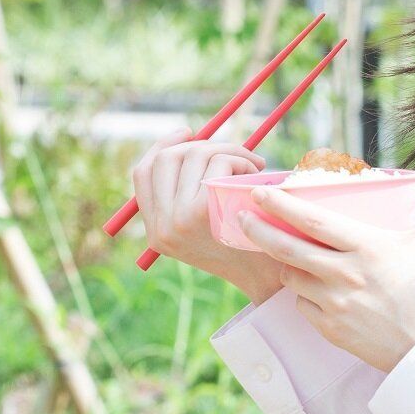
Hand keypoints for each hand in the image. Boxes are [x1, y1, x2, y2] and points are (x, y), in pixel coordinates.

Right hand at [129, 126, 285, 299]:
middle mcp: (160, 227)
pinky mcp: (203, 212)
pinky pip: (218, 163)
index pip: (143, 173)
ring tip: (252, 167)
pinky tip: (256, 177)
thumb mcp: (206, 228)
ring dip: (229, 152)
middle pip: (168, 158)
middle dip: (205, 144)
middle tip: (235, 152)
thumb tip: (187, 141)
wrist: (271, 280)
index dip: (163, 145)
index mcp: (155, 232)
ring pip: (196, 155)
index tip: (189, 133)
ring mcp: (178, 220)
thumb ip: (188, 196)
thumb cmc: (246, 248)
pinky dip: (240, 160)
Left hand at [234, 178, 414, 372]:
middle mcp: (343, 275)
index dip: (281, 204)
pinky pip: (303, 305)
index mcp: (366, 248)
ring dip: (283, 263)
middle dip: (258, 230)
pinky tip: (310, 287)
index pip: (312, 220)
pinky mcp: (331, 329)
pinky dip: (302, 294)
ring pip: (291, 277)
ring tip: (283, 253)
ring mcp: (334, 304)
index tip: (260, 193)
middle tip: (242, 217)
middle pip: (287, 249)